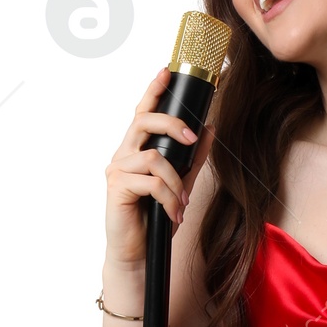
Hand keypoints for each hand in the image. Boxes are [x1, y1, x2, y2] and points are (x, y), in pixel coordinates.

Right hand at [104, 66, 215, 264]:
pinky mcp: (116, 188)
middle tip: (193, 137)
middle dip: (173, 124)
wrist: (138, 255)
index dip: (153, 91)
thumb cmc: (154, 220)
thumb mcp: (181, 185)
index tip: (166, 72)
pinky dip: (169, 198)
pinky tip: (173, 214)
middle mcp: (124, 155)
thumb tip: (210, 127)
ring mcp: (117, 170)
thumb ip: (194, 157)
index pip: (143, 112)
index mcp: (136, 150)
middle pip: (144, 121)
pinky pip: (151, 181)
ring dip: (175, 180)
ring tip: (182, 204)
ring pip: (153, 156)